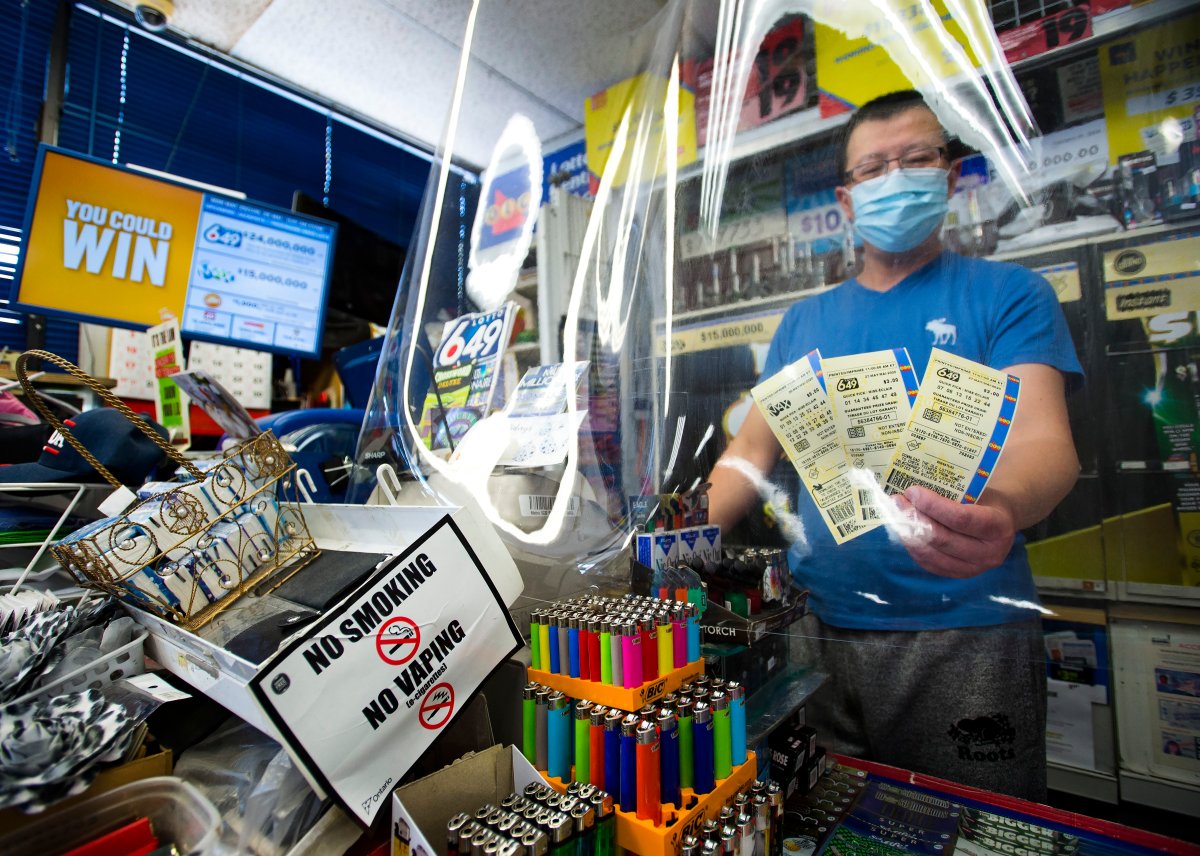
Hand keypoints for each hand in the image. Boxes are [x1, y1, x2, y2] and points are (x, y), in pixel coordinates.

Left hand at [893, 486, 1016, 577]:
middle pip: (943, 539)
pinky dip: (913, 546)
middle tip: (897, 501)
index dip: (933, 505)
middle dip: (915, 518)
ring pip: (932, 554)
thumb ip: (952, 493)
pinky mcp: (958, 575)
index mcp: (998, 528)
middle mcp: (989, 553)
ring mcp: (973, 569)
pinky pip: (929, 563)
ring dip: (909, 533)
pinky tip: (903, 531)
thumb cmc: (986, 501)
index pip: (960, 518)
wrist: (1001, 523)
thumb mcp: (979, 491)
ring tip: (896, 514)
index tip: (913, 491)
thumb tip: (912, 490)